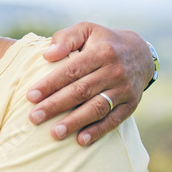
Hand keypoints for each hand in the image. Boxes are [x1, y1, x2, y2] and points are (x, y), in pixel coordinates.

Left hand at [26, 22, 152, 144]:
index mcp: (102, 52)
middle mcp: (115, 71)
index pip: (72, 70)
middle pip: (81, 91)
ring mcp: (125, 89)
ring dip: (75, 122)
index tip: (30, 96)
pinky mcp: (132, 104)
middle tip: (34, 118)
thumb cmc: (102, 41)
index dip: (50, 84)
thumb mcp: (87, 30)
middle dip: (56, 105)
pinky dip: (98, 131)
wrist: (141, 53)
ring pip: (97, 108)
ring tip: (54, 133)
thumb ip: (66, 38)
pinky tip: (81, 141)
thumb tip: (47, 55)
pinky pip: (114, 120)